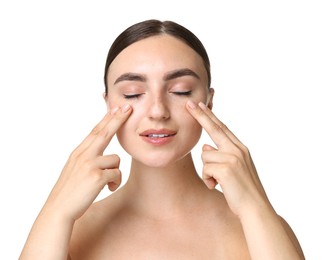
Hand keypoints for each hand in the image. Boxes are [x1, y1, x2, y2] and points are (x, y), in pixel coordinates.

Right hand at [43, 104, 131, 220]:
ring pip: (116, 159)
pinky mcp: (97, 176)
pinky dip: (115, 182)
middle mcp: (83, 155)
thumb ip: (88, 158)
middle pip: (105, 133)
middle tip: (128, 108)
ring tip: (107, 183)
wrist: (59, 209)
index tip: (115, 109)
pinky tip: (107, 188)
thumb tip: (104, 155)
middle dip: (118, 119)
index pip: (95, 132)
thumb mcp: (75, 169)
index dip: (107, 119)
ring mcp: (90, 165)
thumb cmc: (70, 191)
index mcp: (78, 153)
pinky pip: (117, 173)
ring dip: (115, 172)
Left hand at [186, 101, 269, 217]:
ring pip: (205, 156)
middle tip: (190, 103)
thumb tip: (205, 148)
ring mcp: (233, 158)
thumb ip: (221, 156)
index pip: (222, 128)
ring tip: (219, 182)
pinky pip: (205, 169)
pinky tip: (218, 186)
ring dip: (207, 171)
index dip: (210, 116)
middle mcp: (237, 149)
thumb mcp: (234, 169)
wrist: (255, 208)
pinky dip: (208, 179)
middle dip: (201, 115)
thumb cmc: (243, 190)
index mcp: (240, 148)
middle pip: (215, 128)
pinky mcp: (226, 168)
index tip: (201, 105)